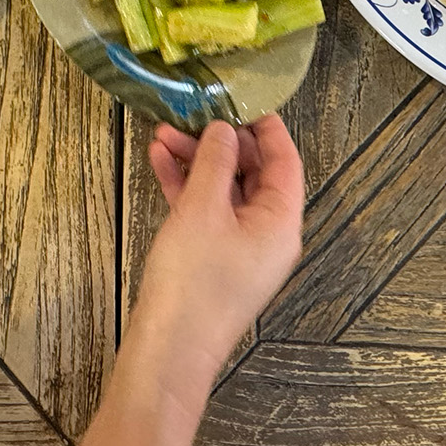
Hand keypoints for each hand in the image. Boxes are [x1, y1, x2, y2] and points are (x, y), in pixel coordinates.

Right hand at [136, 116, 304, 372]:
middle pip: (252, 172)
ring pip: (224, 190)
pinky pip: (206, 211)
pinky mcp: (214, 259)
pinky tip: (160, 163)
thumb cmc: (193, 282)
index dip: (265, 126)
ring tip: (161, 135)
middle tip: (188, 116)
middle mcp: (268, 233)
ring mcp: (240, 248)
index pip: (285, 160)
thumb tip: (224, 130)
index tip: (240, 97)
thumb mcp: (203, 209)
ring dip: (196, 161)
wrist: (169, 348)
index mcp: (281, 221)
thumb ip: (215, 162)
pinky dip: (186, 187)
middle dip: (218, 141)